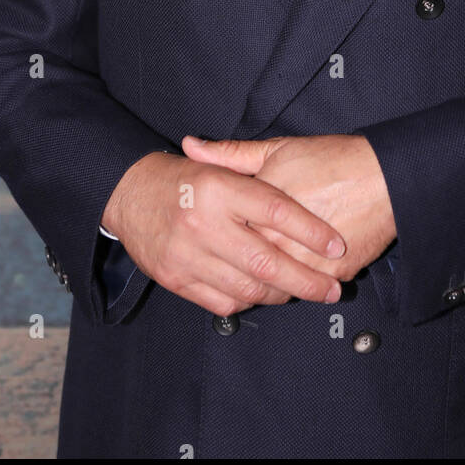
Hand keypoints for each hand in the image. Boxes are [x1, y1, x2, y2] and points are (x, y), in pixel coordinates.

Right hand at [100, 150, 346, 316]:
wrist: (128, 194)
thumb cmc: (184, 179)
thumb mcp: (217, 163)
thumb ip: (255, 167)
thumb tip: (303, 173)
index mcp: (219, 186)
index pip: (276, 211)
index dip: (311, 231)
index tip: (336, 245)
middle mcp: (203, 222)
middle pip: (266, 261)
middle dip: (307, 281)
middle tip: (333, 289)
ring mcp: (187, 254)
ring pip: (247, 288)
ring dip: (282, 295)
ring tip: (303, 292)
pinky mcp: (176, 279)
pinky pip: (223, 302)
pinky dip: (249, 302)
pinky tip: (264, 294)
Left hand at [182, 134, 396, 284]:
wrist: (384, 177)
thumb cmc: (333, 160)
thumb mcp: (278, 149)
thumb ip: (230, 154)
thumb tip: (191, 146)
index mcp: (259, 209)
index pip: (225, 239)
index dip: (215, 246)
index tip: (210, 247)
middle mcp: (279, 240)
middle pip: (246, 270)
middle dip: (236, 275)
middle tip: (229, 274)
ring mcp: (306, 263)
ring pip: (275, 289)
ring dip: (266, 290)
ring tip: (260, 284)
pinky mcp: (332, 276)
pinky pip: (306, 294)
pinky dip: (297, 293)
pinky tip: (292, 286)